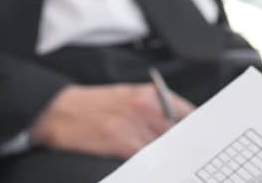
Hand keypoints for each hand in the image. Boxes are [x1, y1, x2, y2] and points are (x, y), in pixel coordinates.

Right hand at [29, 82, 196, 159]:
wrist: (59, 111)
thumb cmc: (93, 105)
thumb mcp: (128, 97)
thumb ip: (155, 109)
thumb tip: (178, 128)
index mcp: (150, 95)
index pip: (188, 115)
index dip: (197, 132)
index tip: (202, 143)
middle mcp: (146, 108)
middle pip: (179, 135)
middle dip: (183, 148)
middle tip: (188, 159)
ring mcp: (133, 126)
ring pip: (164, 149)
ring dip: (167, 158)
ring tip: (168, 163)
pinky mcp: (120, 142)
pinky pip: (146, 159)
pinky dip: (150, 165)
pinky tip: (149, 166)